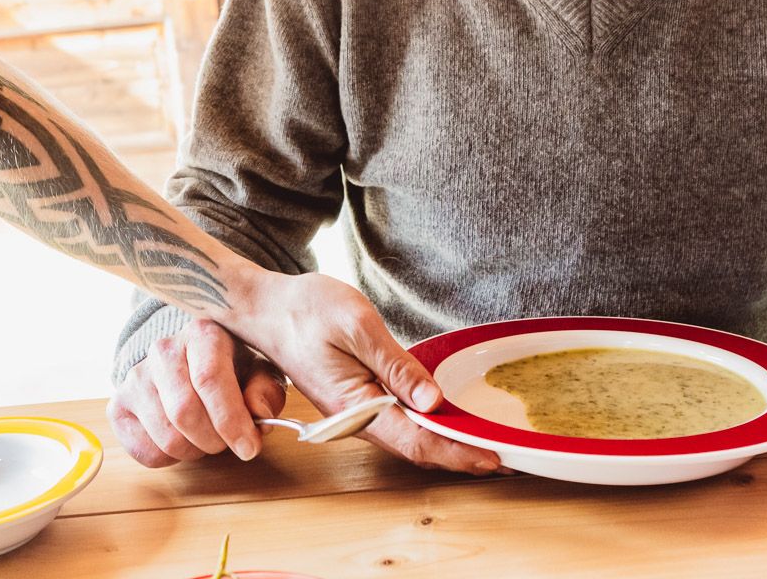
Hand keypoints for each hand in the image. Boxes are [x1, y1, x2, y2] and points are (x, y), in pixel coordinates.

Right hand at [108, 317, 287, 466]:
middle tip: (226, 442)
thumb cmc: (230, 370)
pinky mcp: (118, 405)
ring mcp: (135, 377)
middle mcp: (162, 350)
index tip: (249, 446)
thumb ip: (265, 390)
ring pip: (166, 437)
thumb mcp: (258, 373)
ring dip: (193, 450)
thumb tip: (258, 411)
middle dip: (213, 440)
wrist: (188, 364)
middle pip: (184, 411)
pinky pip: (145, 450)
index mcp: (201, 333)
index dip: (231, 420)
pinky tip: (180, 437)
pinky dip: (170, 458)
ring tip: (204, 436)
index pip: (209, 378)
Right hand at [215, 270, 499, 474]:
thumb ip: (396, 365)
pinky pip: (396, 423)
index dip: (457, 452)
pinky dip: (426, 427)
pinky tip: (446, 420)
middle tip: (503, 456)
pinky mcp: (355, 401)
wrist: (264, 309)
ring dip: (445, 443)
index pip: (416, 441)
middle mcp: (354, 418)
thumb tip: (433, 402)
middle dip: (459, 455)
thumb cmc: (305, 310)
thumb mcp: (357, 325)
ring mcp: (354, 412)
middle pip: (415, 447)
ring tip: (483, 441)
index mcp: (355, 404)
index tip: (493, 458)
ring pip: (407, 439)